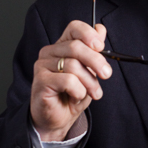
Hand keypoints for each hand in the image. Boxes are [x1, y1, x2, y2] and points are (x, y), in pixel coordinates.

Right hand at [30, 20, 111, 140]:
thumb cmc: (72, 94)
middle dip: (96, 61)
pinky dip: (78, 90)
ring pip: (73, 65)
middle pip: (76, 46)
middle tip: (106, 74)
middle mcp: (49, 52)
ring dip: (89, 82)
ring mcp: (42, 65)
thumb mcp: (89, 72)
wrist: (58, 119)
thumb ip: (94, 51)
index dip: (89, 34)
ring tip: (94, 93)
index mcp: (62, 46)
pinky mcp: (41, 80)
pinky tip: (77, 96)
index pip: (74, 28)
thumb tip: (101, 29)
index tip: (100, 46)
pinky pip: (67, 80)